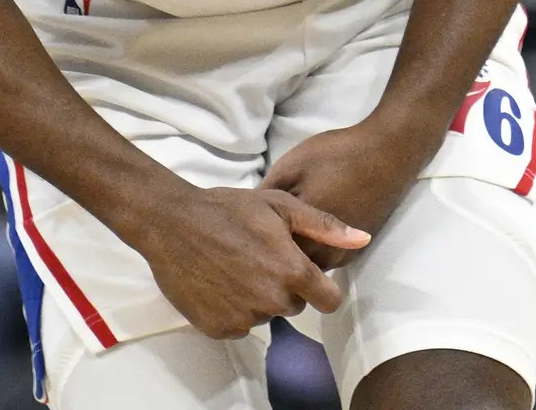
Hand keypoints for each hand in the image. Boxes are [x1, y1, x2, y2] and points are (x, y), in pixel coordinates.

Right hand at [131, 187, 369, 338]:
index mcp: (292, 272)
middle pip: (295, 305)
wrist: (172, 222)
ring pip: (266, 314)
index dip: (320, 286)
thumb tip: (364, 239)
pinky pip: (239, 324)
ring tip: (235, 266)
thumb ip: (325, 226)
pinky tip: (218, 282)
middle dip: (284, 286)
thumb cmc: (228, 209)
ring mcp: (244, 318)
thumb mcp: (280, 205)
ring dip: (258, 297)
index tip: (303, 271)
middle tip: (259, 258)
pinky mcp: (219, 328)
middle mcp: (272, 301)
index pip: (329, 300)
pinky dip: (232, 308)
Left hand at [259, 122, 425, 269]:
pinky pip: (323, 260)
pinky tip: (304, 229)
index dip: (251, 243)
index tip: (241, 230)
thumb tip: (245, 216)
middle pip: (287, 266)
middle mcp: (324, 252)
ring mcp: (343, 255)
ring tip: (277, 232)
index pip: (267, 252)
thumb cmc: (336, 155)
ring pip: (306, 267)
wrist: (387, 153)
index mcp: (304, 231)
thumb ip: (267, 195)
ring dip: (292, 255)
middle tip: (255, 234)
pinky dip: (310, 251)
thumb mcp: (291, 165)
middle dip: (270, 254)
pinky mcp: (355, 251)